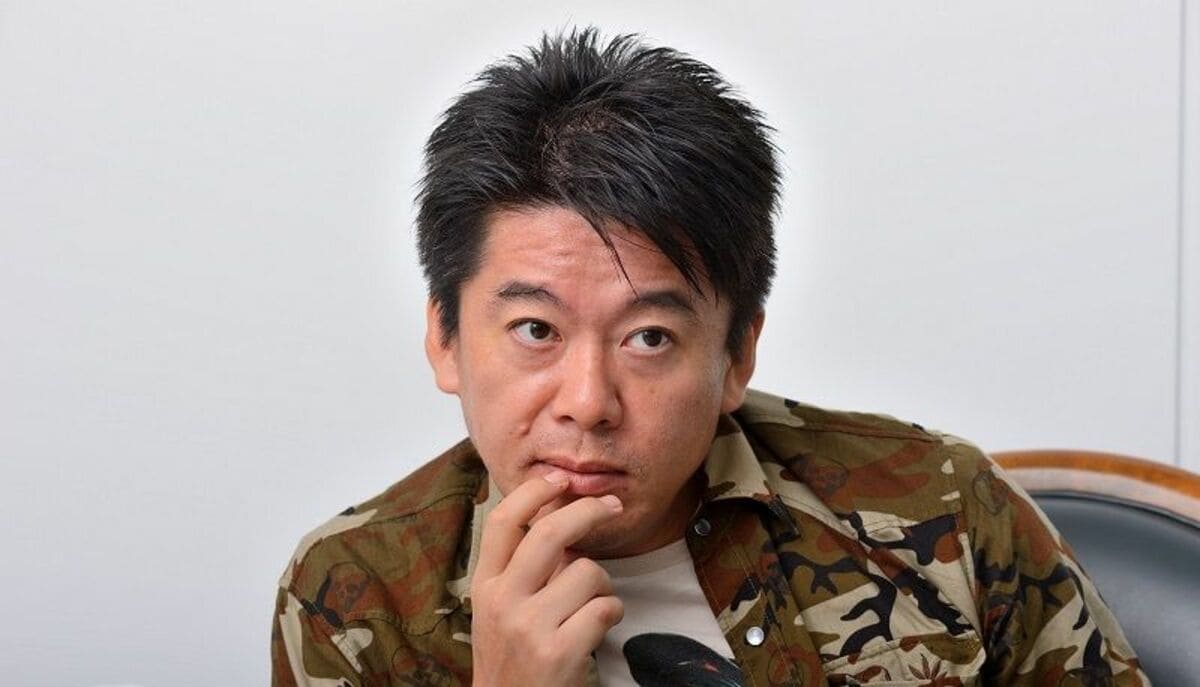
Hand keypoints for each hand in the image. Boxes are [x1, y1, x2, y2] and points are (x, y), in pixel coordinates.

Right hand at [469, 472, 624, 686]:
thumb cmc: (513, 659)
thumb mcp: (500, 611)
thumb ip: (523, 568)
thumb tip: (560, 514)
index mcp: (485, 586)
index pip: (502, 521)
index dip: (533, 491)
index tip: (560, 478)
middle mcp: (502, 602)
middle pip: (549, 533)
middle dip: (588, 510)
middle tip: (610, 506)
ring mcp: (529, 628)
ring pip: (587, 571)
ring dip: (603, 584)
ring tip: (593, 604)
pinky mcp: (559, 653)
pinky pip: (605, 607)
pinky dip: (613, 612)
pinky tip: (600, 627)